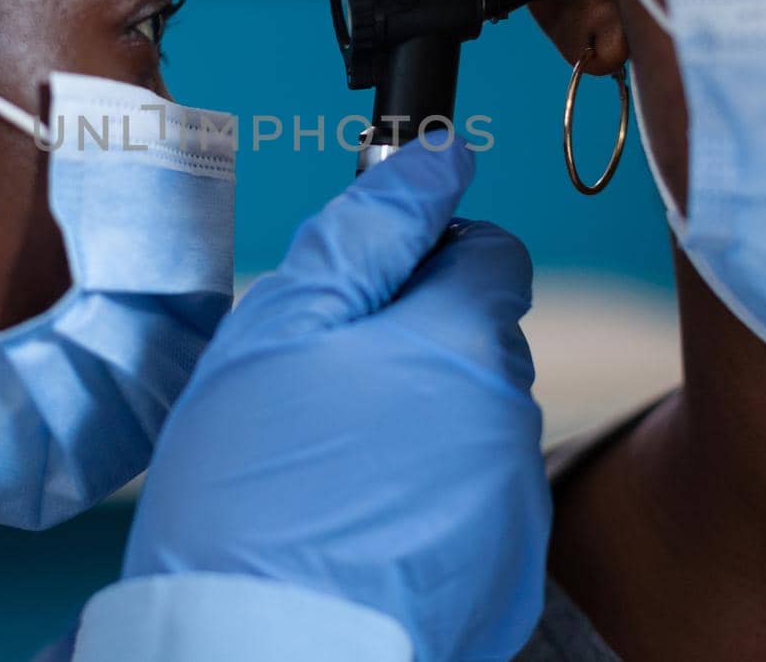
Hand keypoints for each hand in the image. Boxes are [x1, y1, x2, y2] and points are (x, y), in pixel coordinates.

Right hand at [123, 139, 550, 661]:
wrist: (258, 652)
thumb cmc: (250, 491)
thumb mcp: (281, 327)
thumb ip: (368, 229)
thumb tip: (440, 154)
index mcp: (464, 343)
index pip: (490, 251)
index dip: (425, 254)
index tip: (366, 292)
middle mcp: (512, 420)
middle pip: (477, 340)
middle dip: (411, 347)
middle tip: (320, 394)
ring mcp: (515, 506)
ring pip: (473, 424)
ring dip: (420, 427)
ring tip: (331, 474)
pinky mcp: (507, 576)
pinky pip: (476, 505)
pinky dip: (429, 505)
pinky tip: (357, 531)